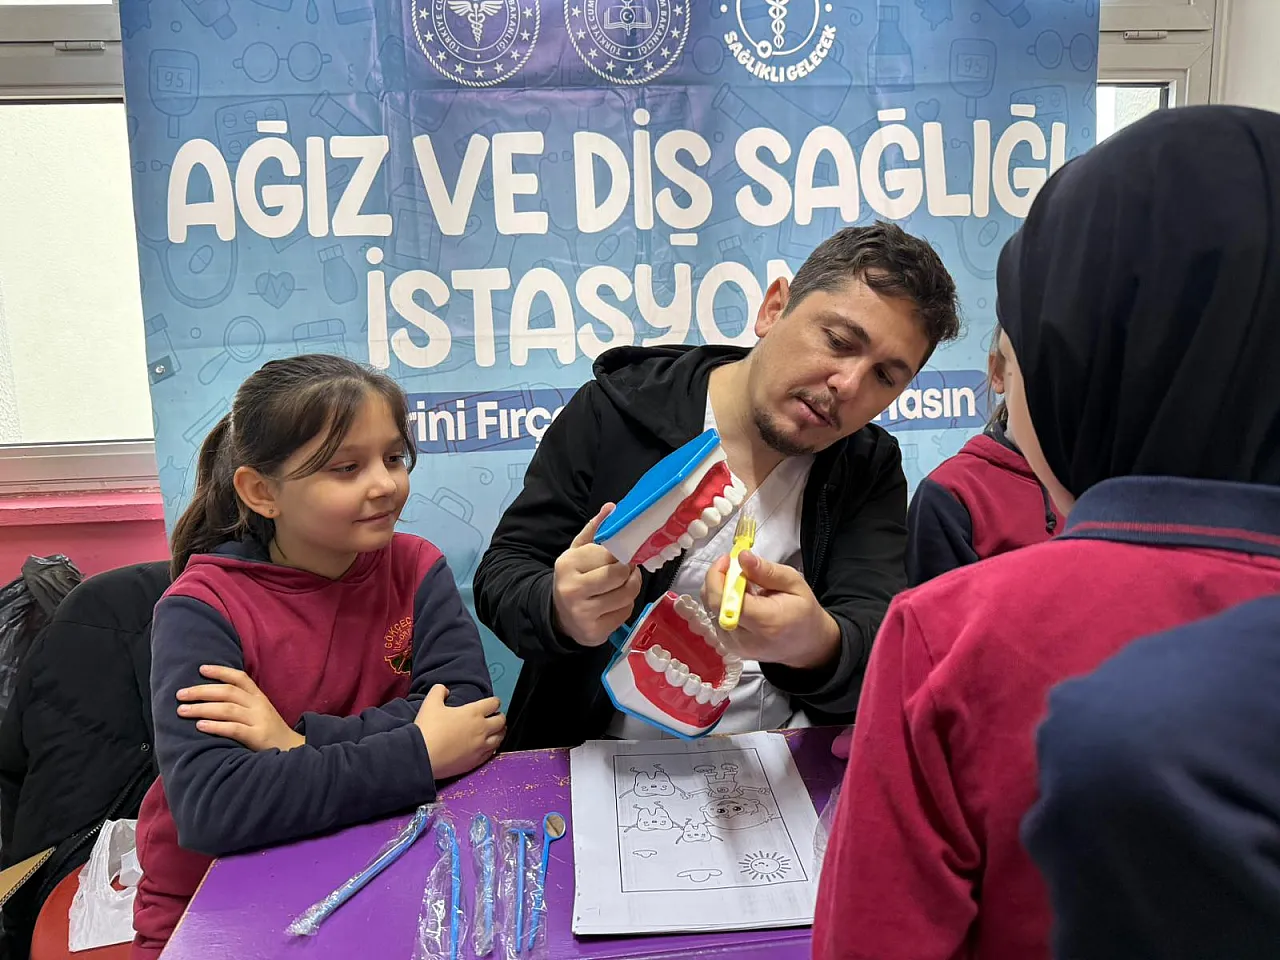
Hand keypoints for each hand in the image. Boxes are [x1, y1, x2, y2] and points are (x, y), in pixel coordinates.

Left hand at [177, 665, 303, 751]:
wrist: (292, 751)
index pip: (240, 678)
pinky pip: (234, 729)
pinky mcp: (258, 737)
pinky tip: (200, 726)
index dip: (220, 671)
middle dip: (201, 691)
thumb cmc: (268, 732)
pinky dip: (215, 726)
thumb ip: (241, 703)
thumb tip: (210, 697)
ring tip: (183, 710)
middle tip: (180, 694)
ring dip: (202, 708)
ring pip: (228, 709)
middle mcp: (259, 705)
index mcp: (258, 697)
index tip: (200, 669)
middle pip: (228, 692)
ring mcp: (259, 720)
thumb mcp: (259, 712)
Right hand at [415, 685, 505, 779]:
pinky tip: (489, 747)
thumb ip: (438, 691)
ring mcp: (480, 746)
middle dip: (500, 717)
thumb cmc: (428, 728)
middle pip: (501, 721)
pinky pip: (491, 753)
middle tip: (496, 717)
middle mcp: (481, 729)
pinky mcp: (476, 761)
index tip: (492, 703)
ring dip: (500, 733)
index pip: (493, 703)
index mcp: (473, 713)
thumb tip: (444, 690)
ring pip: (500, 738)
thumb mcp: (430, 703)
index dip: (494, 702)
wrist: (423, 756)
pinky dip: (492, 748)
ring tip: (497, 732)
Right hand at [552, 503, 642, 647]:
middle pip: (619, 575)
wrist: (559, 615)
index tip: (624, 553)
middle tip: (628, 568)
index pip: (607, 553)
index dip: (621, 552)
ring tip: (625, 583)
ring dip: (632, 587)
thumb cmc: (574, 578)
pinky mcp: (595, 632)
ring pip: (626, 595)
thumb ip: (595, 529)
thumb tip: (612, 507)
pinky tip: (617, 601)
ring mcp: (583, 613)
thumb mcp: (578, 552)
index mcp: (567, 564)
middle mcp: (572, 589)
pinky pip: (625, 613)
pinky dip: (627, 605)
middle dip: (629, 570)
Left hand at [701, 551, 840, 669]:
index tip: (727, 559)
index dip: (718, 577)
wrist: (806, 645)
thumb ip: (767, 571)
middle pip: (713, 604)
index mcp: (765, 622)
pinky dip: (722, 603)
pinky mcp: (730, 647)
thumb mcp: (794, 583)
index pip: (724, 601)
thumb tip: (742, 557)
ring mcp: (735, 646)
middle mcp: (745, 638)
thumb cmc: (803, 612)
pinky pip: (716, 618)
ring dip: (720, 591)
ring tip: (742, 585)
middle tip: (732, 566)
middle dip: (717, 579)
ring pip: (711, 610)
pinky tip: (740, 599)